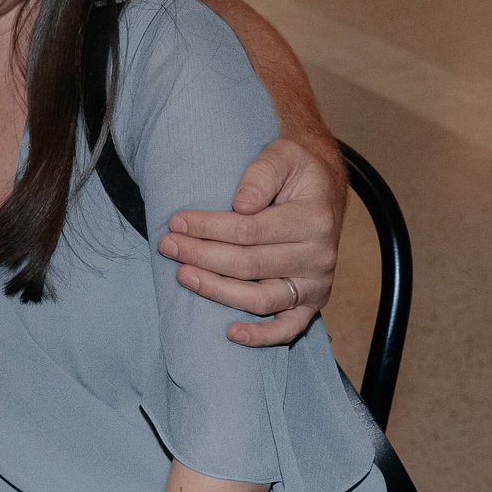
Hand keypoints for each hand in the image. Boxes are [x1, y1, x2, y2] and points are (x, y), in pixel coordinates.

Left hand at [160, 138, 344, 345]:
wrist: (324, 191)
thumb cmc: (296, 172)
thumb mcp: (282, 155)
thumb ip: (262, 174)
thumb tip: (242, 204)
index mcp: (314, 219)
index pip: (250, 230)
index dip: (208, 228)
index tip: (176, 221)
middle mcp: (319, 256)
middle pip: (248, 264)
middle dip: (201, 255)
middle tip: (168, 245)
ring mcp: (316, 283)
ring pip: (260, 298)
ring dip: (216, 291)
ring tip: (183, 275)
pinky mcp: (311, 302)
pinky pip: (288, 328)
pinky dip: (261, 336)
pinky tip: (231, 333)